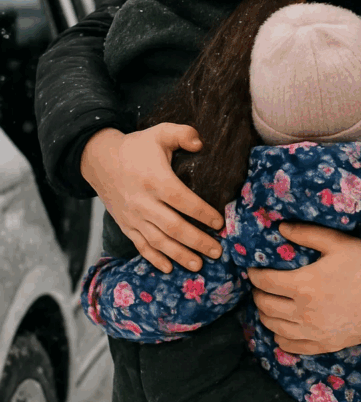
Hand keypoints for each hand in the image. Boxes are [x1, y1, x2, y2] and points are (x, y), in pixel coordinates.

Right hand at [80, 125, 224, 273]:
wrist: (99, 160)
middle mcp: (143, 202)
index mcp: (155, 180)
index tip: (220, 223)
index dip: (202, 213)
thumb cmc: (136, 147)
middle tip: (217, 251)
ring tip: (198, 265)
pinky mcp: (125, 225)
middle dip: (197, 241)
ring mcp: (133, 216)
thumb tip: (200, 143)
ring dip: (179, 255)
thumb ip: (183, 134)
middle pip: (173, 227)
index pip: (183, 201)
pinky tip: (169, 268)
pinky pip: (140, 245)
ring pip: (158, 241)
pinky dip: (154, 259)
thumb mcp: (159, 133)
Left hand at [247, 223, 360, 353]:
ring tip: (269, 305)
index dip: (254, 273)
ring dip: (265, 315)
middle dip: (258, 293)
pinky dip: (280, 338)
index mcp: (303, 285)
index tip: (253, 269)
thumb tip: (280, 228)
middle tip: (261, 286)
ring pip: (274, 327)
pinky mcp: (324, 345)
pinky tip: (281, 330)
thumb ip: (307, 234)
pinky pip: (291, 347)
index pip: (265, 281)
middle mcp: (303, 312)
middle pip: (265, 305)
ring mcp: (313, 332)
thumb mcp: (338, 243)